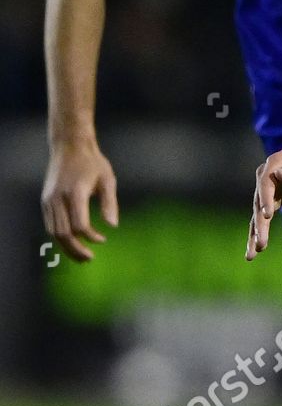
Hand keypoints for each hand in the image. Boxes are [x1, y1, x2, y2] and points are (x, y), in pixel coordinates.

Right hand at [41, 140, 118, 262]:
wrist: (69, 146)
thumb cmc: (92, 162)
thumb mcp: (107, 179)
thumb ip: (110, 203)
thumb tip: (113, 226)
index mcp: (74, 193)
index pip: (79, 225)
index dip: (90, 236)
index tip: (103, 239)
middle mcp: (57, 198)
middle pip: (63, 233)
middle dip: (76, 249)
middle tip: (89, 259)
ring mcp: (48, 200)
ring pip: (53, 232)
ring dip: (66, 247)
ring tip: (81, 256)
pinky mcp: (45, 200)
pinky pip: (50, 224)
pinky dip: (60, 237)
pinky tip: (72, 242)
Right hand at [247, 138, 281, 259]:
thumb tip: (280, 174)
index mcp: (273, 165)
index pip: (265, 184)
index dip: (265, 199)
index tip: (267, 214)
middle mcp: (265, 178)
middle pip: (258, 203)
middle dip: (259, 223)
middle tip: (260, 243)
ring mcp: (267, 190)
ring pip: (258, 214)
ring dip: (255, 234)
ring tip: (251, 255)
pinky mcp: (273, 200)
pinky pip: (263, 218)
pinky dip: (259, 232)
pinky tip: (256, 249)